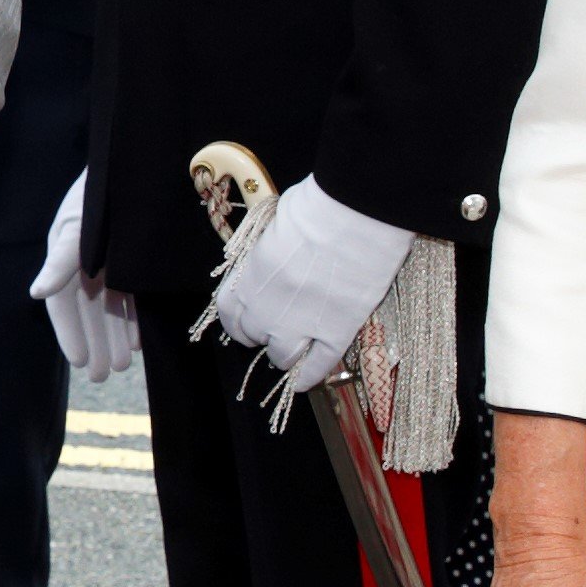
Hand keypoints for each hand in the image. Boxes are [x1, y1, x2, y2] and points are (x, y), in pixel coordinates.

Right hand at [31, 172, 134, 380]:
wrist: (135, 160)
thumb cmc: (99, 189)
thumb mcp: (78, 223)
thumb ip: (62, 259)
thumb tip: (37, 293)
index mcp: (65, 253)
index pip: (63, 303)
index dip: (69, 333)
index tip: (78, 362)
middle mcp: (86, 260)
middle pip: (88, 310)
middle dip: (95, 342)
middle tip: (103, 375)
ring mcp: (110, 259)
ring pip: (110, 306)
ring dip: (115, 335)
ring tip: (123, 365)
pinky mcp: (132, 255)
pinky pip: (131, 293)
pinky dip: (134, 317)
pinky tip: (141, 340)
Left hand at [214, 175, 409, 393]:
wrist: (356, 212)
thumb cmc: (317, 206)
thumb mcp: (275, 225)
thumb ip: (269, 252)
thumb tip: (273, 259)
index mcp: (250, 275)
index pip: (229, 312)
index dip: (238, 318)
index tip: (246, 318)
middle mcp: (267, 306)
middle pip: (253, 336)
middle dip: (261, 333)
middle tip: (274, 329)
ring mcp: (301, 323)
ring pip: (282, 357)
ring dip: (284, 355)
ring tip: (291, 351)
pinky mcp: (336, 331)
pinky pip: (318, 365)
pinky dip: (311, 376)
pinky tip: (306, 380)